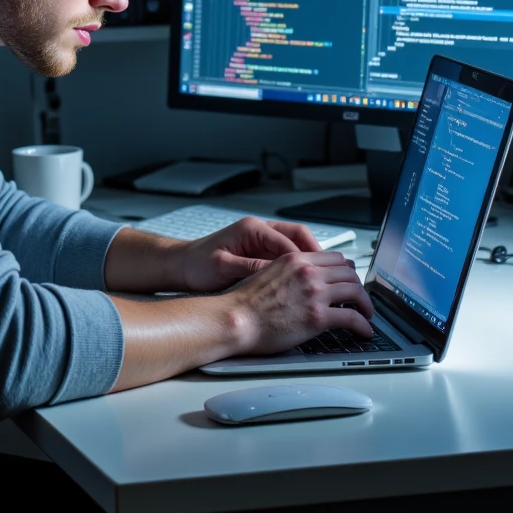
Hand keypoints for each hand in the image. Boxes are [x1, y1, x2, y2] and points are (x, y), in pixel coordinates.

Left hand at [178, 215, 321, 292]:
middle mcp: (259, 231)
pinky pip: (286, 258)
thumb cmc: (197, 264)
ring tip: (324, 280)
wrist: (181, 266)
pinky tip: (305, 284)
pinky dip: (298, 270)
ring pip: (295, 247)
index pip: (289, 238)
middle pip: (299, 237)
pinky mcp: (259, 254)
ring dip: (309, 262)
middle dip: (316, 256)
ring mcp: (261, 242)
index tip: (319, 274)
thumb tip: (276, 273)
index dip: (306, 257)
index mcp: (252, 228)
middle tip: (331, 275)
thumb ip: (250, 267)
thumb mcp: (223, 267)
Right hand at [228, 251, 374, 354]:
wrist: (236, 319)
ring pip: (356, 292)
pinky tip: (364, 331)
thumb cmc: (246, 303)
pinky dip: (364, 325)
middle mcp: (308, 272)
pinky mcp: (318, 317)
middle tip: (361, 299)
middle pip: (349, 273)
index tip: (350, 280)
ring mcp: (315, 294)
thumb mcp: (269, 273)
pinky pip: (352, 318)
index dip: (347, 271)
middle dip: (359, 287)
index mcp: (296, 259)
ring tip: (367, 315)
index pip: (335, 258)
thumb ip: (291, 272)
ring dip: (366, 305)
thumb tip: (305, 281)